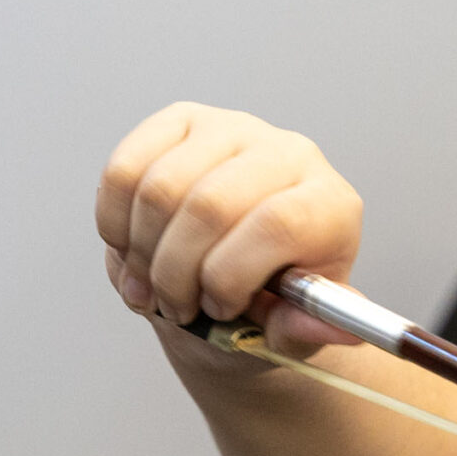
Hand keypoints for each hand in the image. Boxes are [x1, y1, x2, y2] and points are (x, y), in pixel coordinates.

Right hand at [97, 102, 365, 354]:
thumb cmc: (270, 301)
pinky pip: (125, 170)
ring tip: (153, 291)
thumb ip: (305, 330)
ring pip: (159, 189)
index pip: (277, 224)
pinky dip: (114, 224)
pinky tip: (131, 254)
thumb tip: (342, 334)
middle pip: (209, 206)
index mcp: (329, 204)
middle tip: (176, 309)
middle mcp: (289, 154)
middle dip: (177, 274)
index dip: (231, 277)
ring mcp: (233, 130)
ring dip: (142, 255)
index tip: (218, 309)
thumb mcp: (292, 329)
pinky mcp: (182, 121)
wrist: (240, 271)